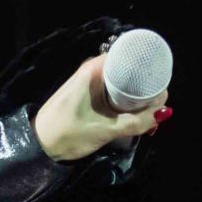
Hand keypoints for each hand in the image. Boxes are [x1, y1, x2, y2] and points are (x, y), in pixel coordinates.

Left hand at [32, 52, 165, 161]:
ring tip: (148, 117)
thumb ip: (137, 122)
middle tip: (157, 109)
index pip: (130, 56)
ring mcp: (89, 82)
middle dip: (146, 89)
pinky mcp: (87, 95)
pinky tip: (134, 118)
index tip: (161, 84)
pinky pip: (113, 93)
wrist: (38, 146)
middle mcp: (92, 70)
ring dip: (137, 99)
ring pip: (122, 84)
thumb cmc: (67, 134)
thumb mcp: (106, 129)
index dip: (149, 68)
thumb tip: (164, 112)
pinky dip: (125, 103)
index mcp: (94, 70)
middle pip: (129, 71)